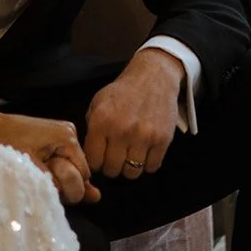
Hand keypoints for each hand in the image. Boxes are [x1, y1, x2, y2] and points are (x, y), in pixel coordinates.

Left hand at [0, 114, 100, 205]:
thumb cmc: (8, 145)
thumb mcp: (32, 170)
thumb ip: (60, 183)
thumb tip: (94, 197)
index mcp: (68, 138)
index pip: (84, 172)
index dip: (72, 187)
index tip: (53, 191)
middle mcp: (71, 131)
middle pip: (79, 166)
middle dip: (66, 179)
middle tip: (44, 183)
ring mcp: (63, 129)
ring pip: (71, 162)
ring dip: (60, 172)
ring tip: (40, 174)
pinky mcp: (55, 131)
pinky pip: (63, 154)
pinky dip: (55, 164)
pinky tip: (41, 166)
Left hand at [84, 50, 183, 179]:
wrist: (154, 77)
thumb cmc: (123, 92)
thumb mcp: (98, 103)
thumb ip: (91, 129)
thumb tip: (88, 157)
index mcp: (101, 121)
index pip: (93, 161)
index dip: (95, 163)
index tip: (100, 158)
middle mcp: (121, 131)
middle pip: (112, 170)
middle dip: (111, 166)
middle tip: (115, 156)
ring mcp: (143, 136)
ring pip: (132, 173)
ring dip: (129, 167)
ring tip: (130, 154)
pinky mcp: (162, 140)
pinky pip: (152, 167)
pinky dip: (148, 163)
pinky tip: (144, 151)